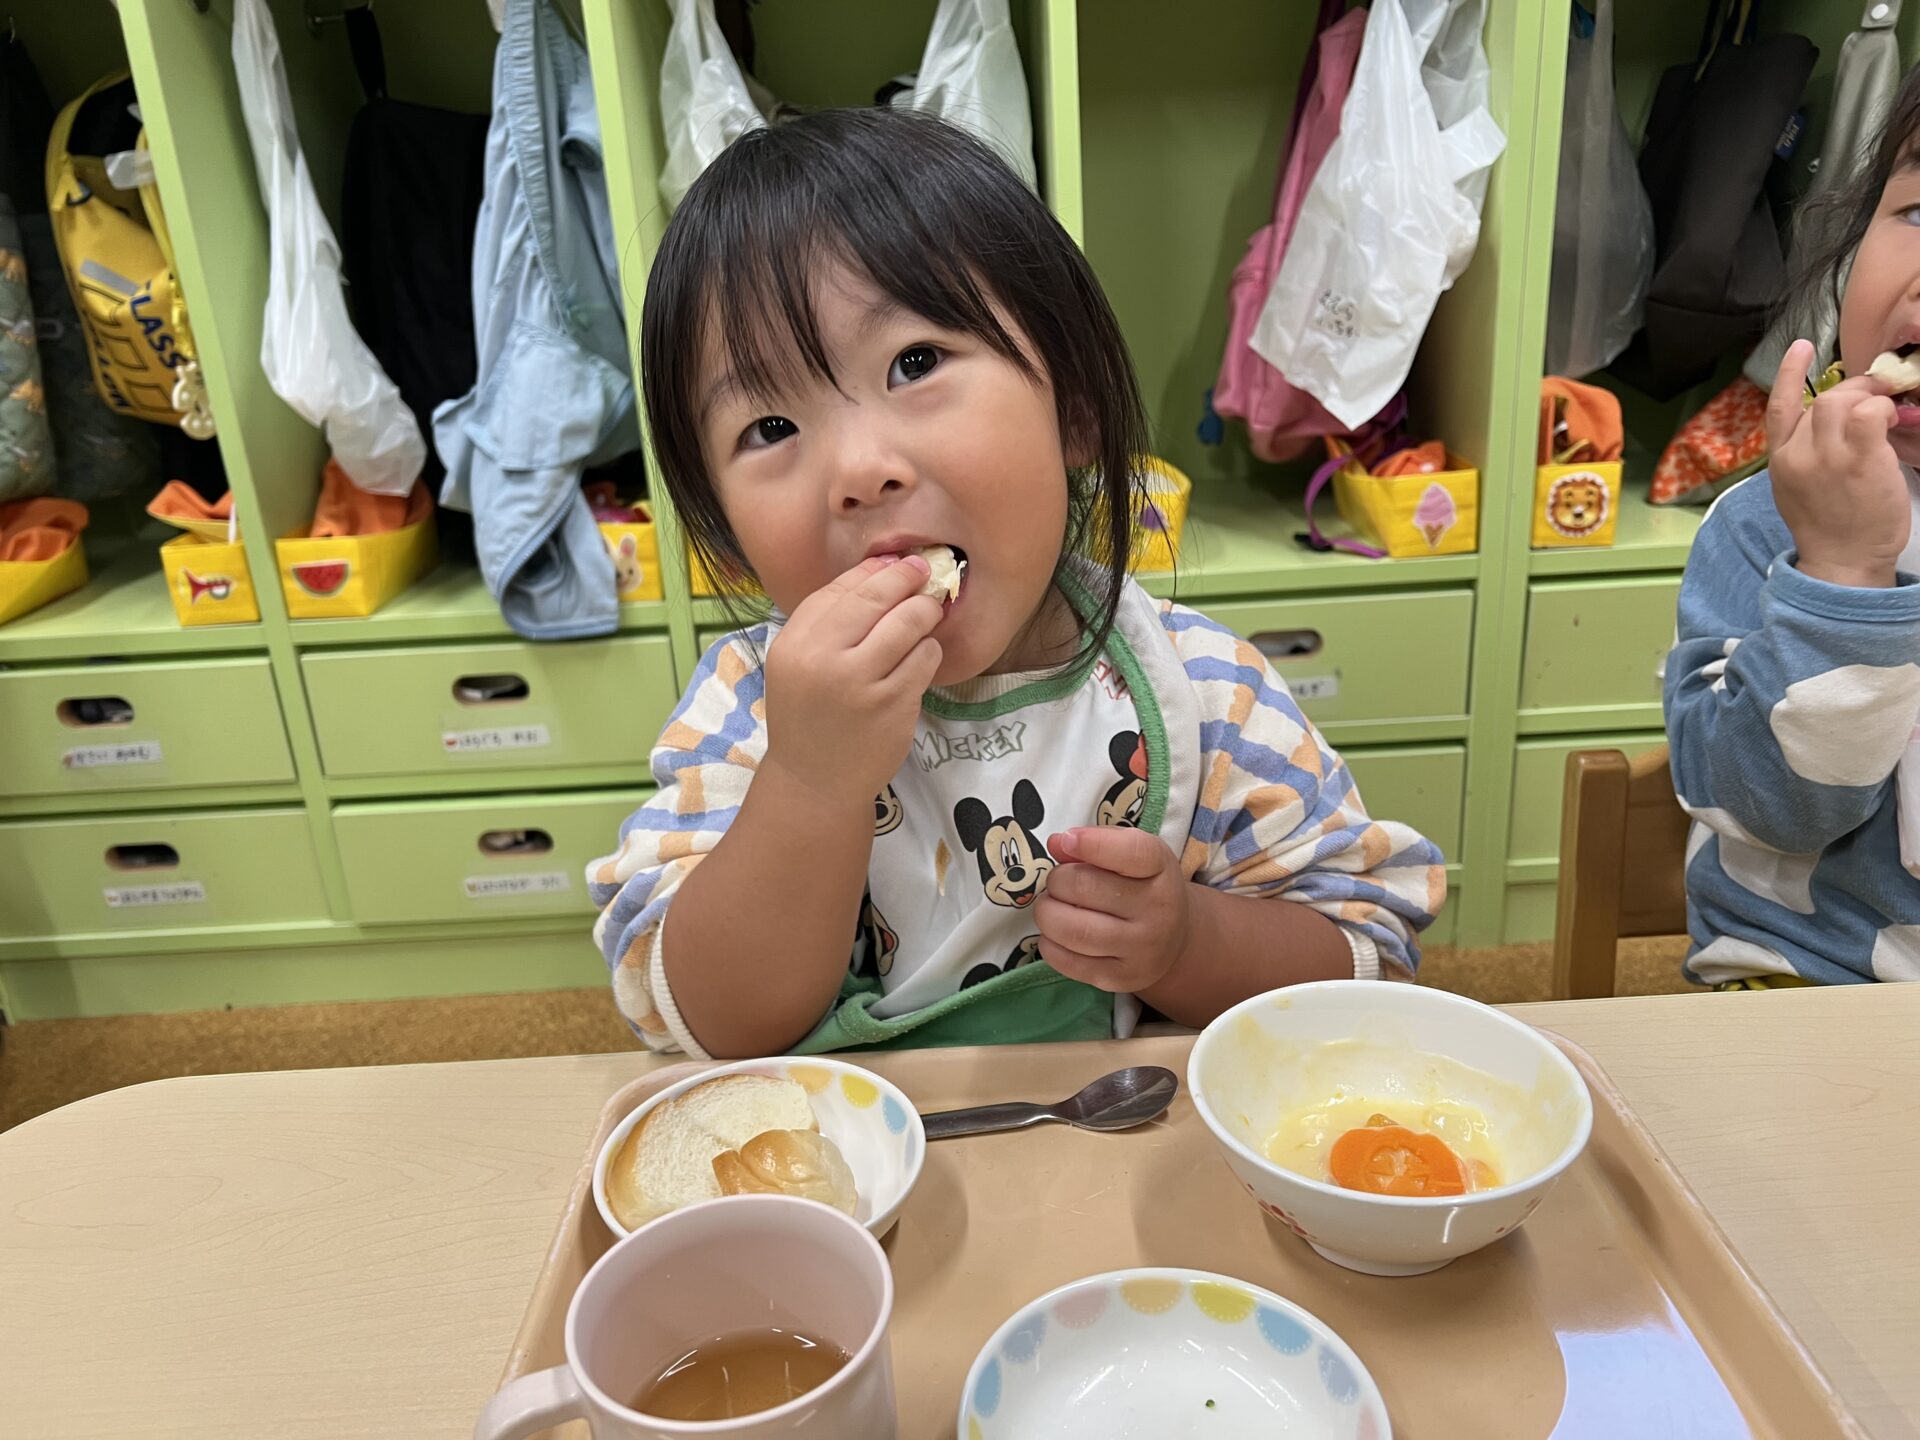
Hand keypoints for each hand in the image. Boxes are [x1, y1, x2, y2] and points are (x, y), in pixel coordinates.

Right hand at [761, 555, 943, 802]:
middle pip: (877, 599)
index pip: (840, 590)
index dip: (874, 571)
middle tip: (925, 574)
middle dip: (907, 580)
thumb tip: (882, 566)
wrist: (814, 780)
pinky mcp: (894, 705)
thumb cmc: (809, 715)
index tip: (897, 562)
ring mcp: (862, 683)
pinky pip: (924, 659)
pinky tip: (922, 655)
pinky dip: (929, 651)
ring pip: (909, 624)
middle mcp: (824, 660)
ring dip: (925, 613)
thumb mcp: (798, 664)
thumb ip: (829, 620)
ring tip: (928, 613)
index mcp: (795, 645)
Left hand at [1034, 826, 1189, 992]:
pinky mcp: (1121, 978)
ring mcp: (1141, 949)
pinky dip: (1049, 944)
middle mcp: (1158, 909)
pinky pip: (1068, 962)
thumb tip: (1057, 844)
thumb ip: (1096, 842)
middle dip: (1057, 881)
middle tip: (1058, 883)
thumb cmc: (1143, 886)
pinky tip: (1056, 934)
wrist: (1174, 940)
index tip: (1066, 841)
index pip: (1130, 852)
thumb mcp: (1130, 854)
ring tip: (1052, 907)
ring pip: (1073, 930)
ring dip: (1048, 914)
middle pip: (1085, 888)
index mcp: (1161, 867)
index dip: (1090, 844)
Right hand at [1766, 339, 1910, 587]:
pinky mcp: (1859, 460)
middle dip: (1854, 391)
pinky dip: (1884, 410)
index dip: (1788, 373)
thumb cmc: (1829, 530)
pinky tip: (1892, 423)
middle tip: (1877, 400)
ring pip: (1842, 400)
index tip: (1801, 347)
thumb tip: (1839, 424)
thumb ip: (1808, 455)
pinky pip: (1871, 413)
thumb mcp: (1799, 490)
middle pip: (1821, 400)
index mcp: (1780, 462)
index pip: (1778, 408)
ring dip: (1870, 399)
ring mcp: (1827, 457)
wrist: (1842, 563)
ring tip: (1887, 412)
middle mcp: (1798, 455)